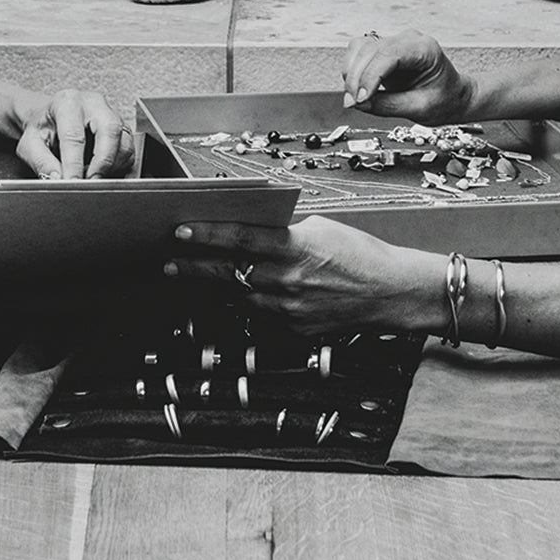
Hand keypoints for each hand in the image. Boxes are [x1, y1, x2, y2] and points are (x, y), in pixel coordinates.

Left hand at [15, 88, 135, 178]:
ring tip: (91, 177)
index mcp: (67, 103)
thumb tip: (58, 179)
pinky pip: (128, 151)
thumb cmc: (42, 127)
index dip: (74, 164)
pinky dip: (118, 166)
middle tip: (90, 183)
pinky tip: (100, 172)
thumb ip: (42, 162)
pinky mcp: (121, 128)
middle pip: (110, 130)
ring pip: (124, 142)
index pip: (74, 135)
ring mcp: (111, 114)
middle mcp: (93, 104)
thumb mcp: (30, 143)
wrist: (49, 117)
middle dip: (102, 162)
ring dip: (112, 166)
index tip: (72, 183)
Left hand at [164, 216, 413, 336]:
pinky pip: (262, 315)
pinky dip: (250, 303)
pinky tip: (238, 295)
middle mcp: (288, 281)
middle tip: (168, 262)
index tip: (180, 231)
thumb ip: (282, 232)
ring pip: (241, 296)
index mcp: (295, 248)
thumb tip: (250, 234)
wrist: (392, 292)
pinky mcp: (295, 330)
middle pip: (230, 273)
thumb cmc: (359, 253)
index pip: (240, 240)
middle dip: (194, 267)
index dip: (207, 236)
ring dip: (218, 287)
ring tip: (193, 276)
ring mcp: (290, 310)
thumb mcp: (319, 228)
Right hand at [341, 29, 473, 121]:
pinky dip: (352, 69)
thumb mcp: (420, 108)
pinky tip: (355, 87)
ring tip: (352, 98)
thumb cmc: (445, 99)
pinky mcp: (383, 51)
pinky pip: (359, 52)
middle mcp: (408, 40)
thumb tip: (359, 104)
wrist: (452, 96)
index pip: (389, 55)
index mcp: (425, 49)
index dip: (370, 76)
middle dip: (356, 78)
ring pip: (360, 48)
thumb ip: (388, 106)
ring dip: (351, 73)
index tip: (360, 98)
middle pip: (370, 50)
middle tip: (351, 103)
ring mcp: (394, 43)